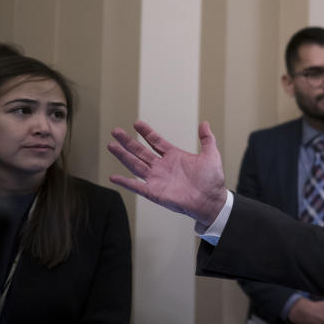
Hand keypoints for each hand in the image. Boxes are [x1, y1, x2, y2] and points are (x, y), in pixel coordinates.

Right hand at [108, 120, 227, 225]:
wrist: (211, 200)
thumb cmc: (212, 180)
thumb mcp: (211, 155)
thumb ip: (207, 139)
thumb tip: (205, 123)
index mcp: (174, 156)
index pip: (156, 141)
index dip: (146, 132)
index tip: (137, 123)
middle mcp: (162, 166)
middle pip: (140, 151)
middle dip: (128, 141)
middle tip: (115, 131)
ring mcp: (157, 179)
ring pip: (135, 164)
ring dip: (123, 156)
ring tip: (111, 145)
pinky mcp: (154, 192)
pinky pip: (136, 186)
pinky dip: (125, 182)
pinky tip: (113, 177)